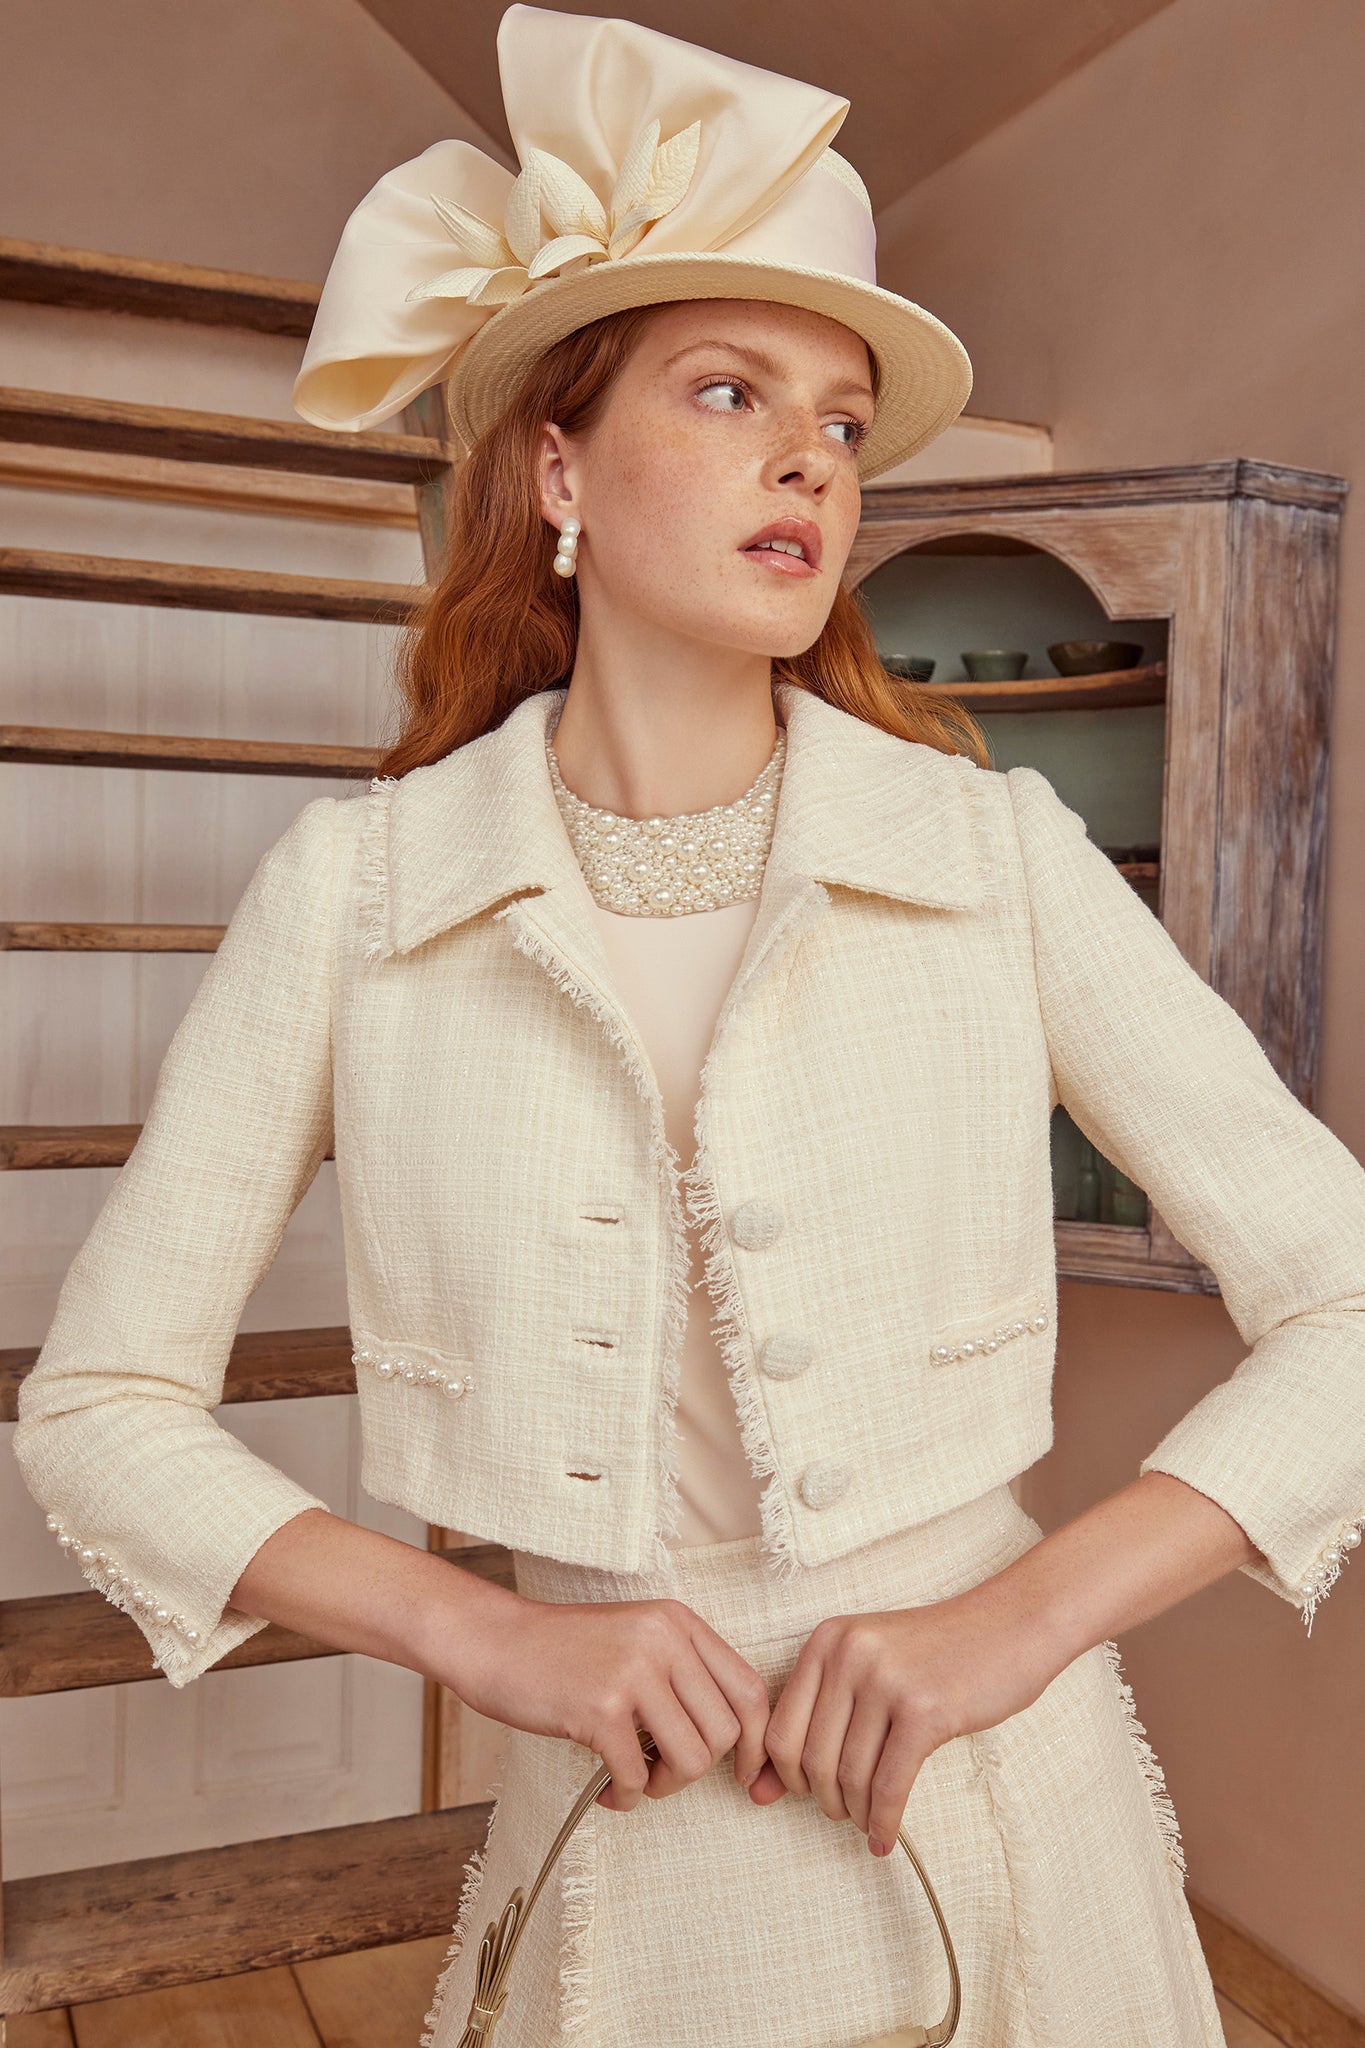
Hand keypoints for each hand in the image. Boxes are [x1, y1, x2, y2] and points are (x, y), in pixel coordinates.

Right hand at [453, 1585, 772, 1811]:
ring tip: (636, 1779)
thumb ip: (684, 1673)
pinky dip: (628, 1796)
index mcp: (679, 1622)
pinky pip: (639, 1777)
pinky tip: (607, 1789)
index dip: (758, 1744)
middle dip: (699, 1770)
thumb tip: (737, 1741)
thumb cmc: (566, 1652)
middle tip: (660, 1772)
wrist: (495, 1642)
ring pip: (692, 1759)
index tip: (745, 1775)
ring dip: (666, 1786)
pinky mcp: (598, 1708)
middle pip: (726, 1733)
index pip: (750, 1691)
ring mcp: (632, 1672)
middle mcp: (663, 1640)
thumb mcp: (638, 1640)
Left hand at [748, 1582, 1068, 1854]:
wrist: (1011, 1625)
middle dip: (823, 1800)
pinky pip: (888, 1786)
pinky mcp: (925, 1711)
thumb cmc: (937, 1655)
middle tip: (842, 1812)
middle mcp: (849, 1654)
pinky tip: (886, 1838)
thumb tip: (759, 1793)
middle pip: (810, 1759)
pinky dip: (883, 1822)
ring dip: (854, 1814)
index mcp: (827, 1641)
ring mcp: (886, 1680)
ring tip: (867, 1822)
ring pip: (849, 1777)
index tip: (798, 1796)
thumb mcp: (868, 1669)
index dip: (784, 1776)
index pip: (779, 1728)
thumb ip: (814, 1721)